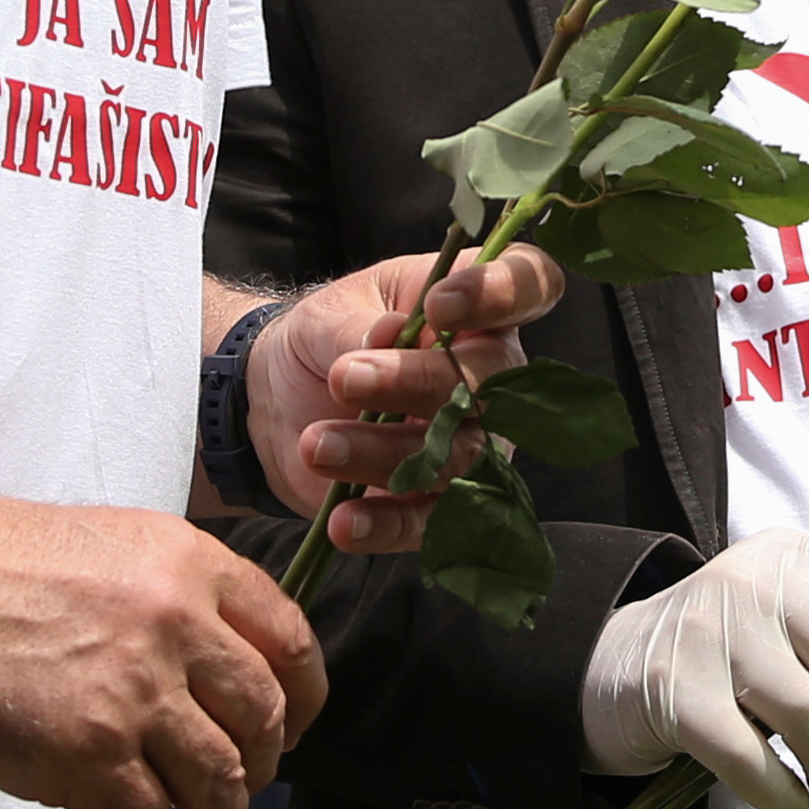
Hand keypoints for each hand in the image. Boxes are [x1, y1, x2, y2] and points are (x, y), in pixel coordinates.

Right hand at [0, 489, 325, 808]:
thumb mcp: (104, 546)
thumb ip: (167, 597)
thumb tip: (210, 669)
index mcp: (189, 563)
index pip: (290, 640)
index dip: (302, 699)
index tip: (293, 730)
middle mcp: (178, 625)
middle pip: (265, 718)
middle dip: (261, 768)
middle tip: (237, 792)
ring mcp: (134, 693)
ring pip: (221, 782)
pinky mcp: (85, 757)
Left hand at [248, 248, 568, 549]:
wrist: (278, 400)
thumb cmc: (323, 338)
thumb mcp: (328, 315)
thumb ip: (358, 326)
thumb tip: (388, 336)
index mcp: (478, 308)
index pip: (529, 284)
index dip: (503, 292)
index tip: (440, 305)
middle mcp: (494, 377)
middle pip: (492, 383)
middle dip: (418, 382)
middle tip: (345, 377)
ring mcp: (475, 444)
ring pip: (459, 458)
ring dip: (386, 453)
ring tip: (317, 444)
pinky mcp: (439, 502)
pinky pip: (432, 524)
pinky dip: (388, 524)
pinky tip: (346, 520)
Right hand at [579, 529, 808, 808]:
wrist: (613, 665)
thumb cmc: (728, 648)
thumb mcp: (784, 607)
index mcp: (791, 552)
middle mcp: (753, 578)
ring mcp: (710, 633)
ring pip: (807, 711)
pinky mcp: (675, 692)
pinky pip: (750, 757)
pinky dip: (782, 792)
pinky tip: (790, 799)